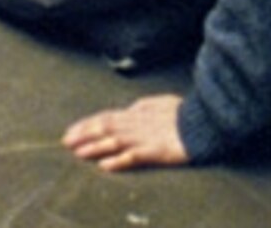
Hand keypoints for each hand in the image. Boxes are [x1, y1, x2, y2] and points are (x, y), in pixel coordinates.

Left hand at [63, 94, 187, 172]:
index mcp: (138, 112)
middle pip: (106, 127)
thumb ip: (144, 106)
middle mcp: (137, 123)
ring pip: (114, 141)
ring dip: (95, 147)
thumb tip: (131, 107)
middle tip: (66, 143)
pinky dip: (118, 160)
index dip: (87, 124)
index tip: (70, 132)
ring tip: (78, 153)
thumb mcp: (161, 104)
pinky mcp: (156, 150)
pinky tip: (105, 166)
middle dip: (84, 134)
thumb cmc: (184, 114)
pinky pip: (133, 156)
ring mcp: (145, 137)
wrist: (204, 122)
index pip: (107, 117)